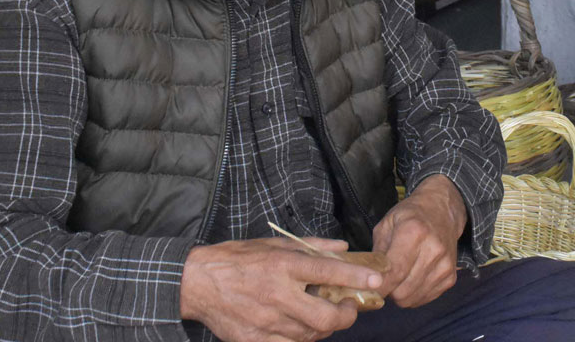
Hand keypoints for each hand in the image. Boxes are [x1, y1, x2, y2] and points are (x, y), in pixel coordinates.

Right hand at [180, 236, 384, 341]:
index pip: (328, 271)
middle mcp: (277, 295)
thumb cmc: (238, 259)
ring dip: (324, 328)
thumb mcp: (274, 243)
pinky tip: (300, 327)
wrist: (197, 283)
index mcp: (282, 266)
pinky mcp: (255, 340)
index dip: (356, 276)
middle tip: (349, 308)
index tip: (377, 279)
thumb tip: (343, 247)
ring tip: (324, 315)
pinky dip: (301, 339)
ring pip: (311, 335)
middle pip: (325, 317)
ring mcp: (266, 322)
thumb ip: (311, 246)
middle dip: (346, 316)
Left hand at [372, 174, 466, 307]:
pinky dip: (414, 294)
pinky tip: (412, 278)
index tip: (367, 290)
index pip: (394, 272)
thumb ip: (376, 253)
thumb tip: (367, 281)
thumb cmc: (410, 216)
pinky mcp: (451, 277)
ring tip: (398, 277)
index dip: (378, 286)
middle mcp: (433, 250)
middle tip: (384, 279)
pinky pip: (424, 299)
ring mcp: (445, 265)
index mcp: (414, 232)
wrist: (442, 211)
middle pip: (402, 291)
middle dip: (388, 290)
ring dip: (400, 294)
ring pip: (412, 299)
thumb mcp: (386, 225)